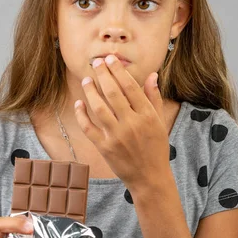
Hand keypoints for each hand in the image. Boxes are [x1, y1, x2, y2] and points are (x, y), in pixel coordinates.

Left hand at [74, 54, 170, 189]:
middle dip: (103, 75)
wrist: (150, 177)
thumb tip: (152, 75)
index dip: (118, 71)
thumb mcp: (159, 122)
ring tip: (87, 80)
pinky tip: (78, 103)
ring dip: (91, 92)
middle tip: (96, 63)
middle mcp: (132, 124)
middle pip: (113, 93)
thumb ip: (154, 98)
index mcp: (147, 115)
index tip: (110, 59)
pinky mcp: (105, 148)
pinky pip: (89, 128)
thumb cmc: (156, 148)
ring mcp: (116, 136)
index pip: (130, 87)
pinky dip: (82, 115)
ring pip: (99, 108)